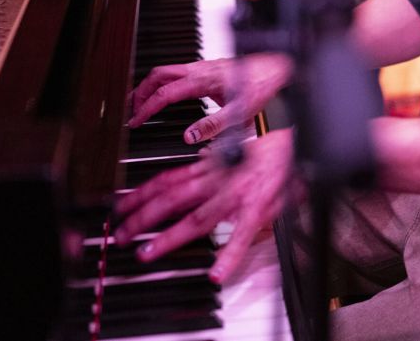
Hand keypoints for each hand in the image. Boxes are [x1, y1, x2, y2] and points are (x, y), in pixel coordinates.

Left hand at [113, 128, 296, 282]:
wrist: (300, 147)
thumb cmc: (270, 151)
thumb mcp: (234, 150)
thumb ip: (213, 160)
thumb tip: (196, 161)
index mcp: (210, 168)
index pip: (167, 180)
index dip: (140, 194)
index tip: (120, 207)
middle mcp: (217, 180)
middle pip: (171, 199)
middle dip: (142, 217)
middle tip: (122, 234)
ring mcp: (235, 197)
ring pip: (196, 218)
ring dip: (169, 236)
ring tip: (149, 252)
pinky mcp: (257, 211)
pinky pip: (240, 236)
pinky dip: (228, 255)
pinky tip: (216, 272)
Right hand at [127, 52, 291, 141]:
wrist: (280, 70)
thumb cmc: (264, 89)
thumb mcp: (240, 115)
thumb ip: (214, 126)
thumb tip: (189, 136)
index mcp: (203, 81)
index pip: (164, 94)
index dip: (146, 108)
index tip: (135, 121)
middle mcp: (200, 69)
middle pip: (158, 75)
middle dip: (140, 91)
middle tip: (131, 110)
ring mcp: (204, 66)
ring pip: (167, 70)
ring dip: (151, 85)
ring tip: (141, 101)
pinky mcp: (210, 68)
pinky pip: (179, 71)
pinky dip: (165, 82)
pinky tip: (168, 93)